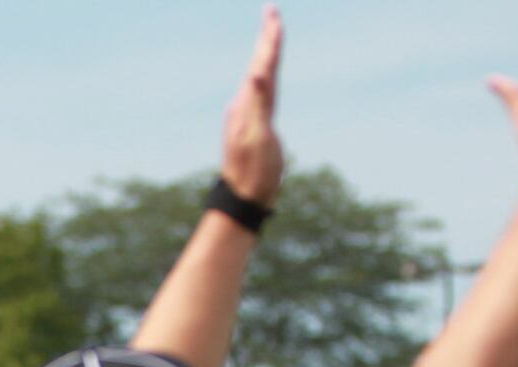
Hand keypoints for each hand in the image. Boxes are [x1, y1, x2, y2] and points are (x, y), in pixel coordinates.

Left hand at [221, 5, 283, 205]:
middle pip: (258, 65)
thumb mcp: (258, 138)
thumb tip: (256, 73)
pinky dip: (263, 76)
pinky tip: (260, 77)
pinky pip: (259, 93)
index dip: (270, 41)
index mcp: (249, 105)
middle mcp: (245, 106)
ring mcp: (246, 116)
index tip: (275, 16)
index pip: (263, 65)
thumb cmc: (254, 172)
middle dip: (266, 38)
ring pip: (257, 77)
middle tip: (271, 11)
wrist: (242, 198)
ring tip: (269, 35)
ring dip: (264, 54)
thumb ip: (258, 103)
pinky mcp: (249, 127)